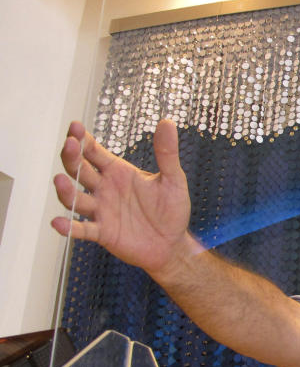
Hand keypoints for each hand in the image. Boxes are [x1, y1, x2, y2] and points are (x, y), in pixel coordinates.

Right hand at [51, 120, 194, 277]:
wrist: (172, 244)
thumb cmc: (172, 210)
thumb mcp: (173, 179)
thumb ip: (167, 153)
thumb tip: (167, 122)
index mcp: (118, 172)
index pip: (94, 152)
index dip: (83, 140)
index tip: (75, 128)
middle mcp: (104, 189)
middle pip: (79, 170)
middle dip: (72, 157)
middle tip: (70, 145)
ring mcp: (101, 210)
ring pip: (75, 198)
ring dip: (66, 190)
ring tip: (61, 180)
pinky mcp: (102, 233)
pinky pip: (82, 230)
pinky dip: (69, 227)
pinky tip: (59, 223)